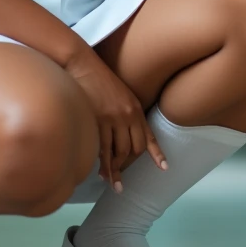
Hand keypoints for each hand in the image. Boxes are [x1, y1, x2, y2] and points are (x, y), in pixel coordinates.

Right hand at [65, 47, 167, 192]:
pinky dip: (104, 163)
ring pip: (119, 152)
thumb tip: (124, 131)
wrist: (81, 64)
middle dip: (128, 165)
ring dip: (115, 169)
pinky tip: (102, 173)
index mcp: (135, 108)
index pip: (148, 136)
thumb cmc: (97, 78)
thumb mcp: (120, 93)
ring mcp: (114, 118)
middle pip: (134, 149)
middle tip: (121, 176)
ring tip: (112, 182)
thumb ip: (126, 111)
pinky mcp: (98, 120)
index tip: (164, 168)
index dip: (156, 153)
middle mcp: (128, 114)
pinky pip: (104, 148)